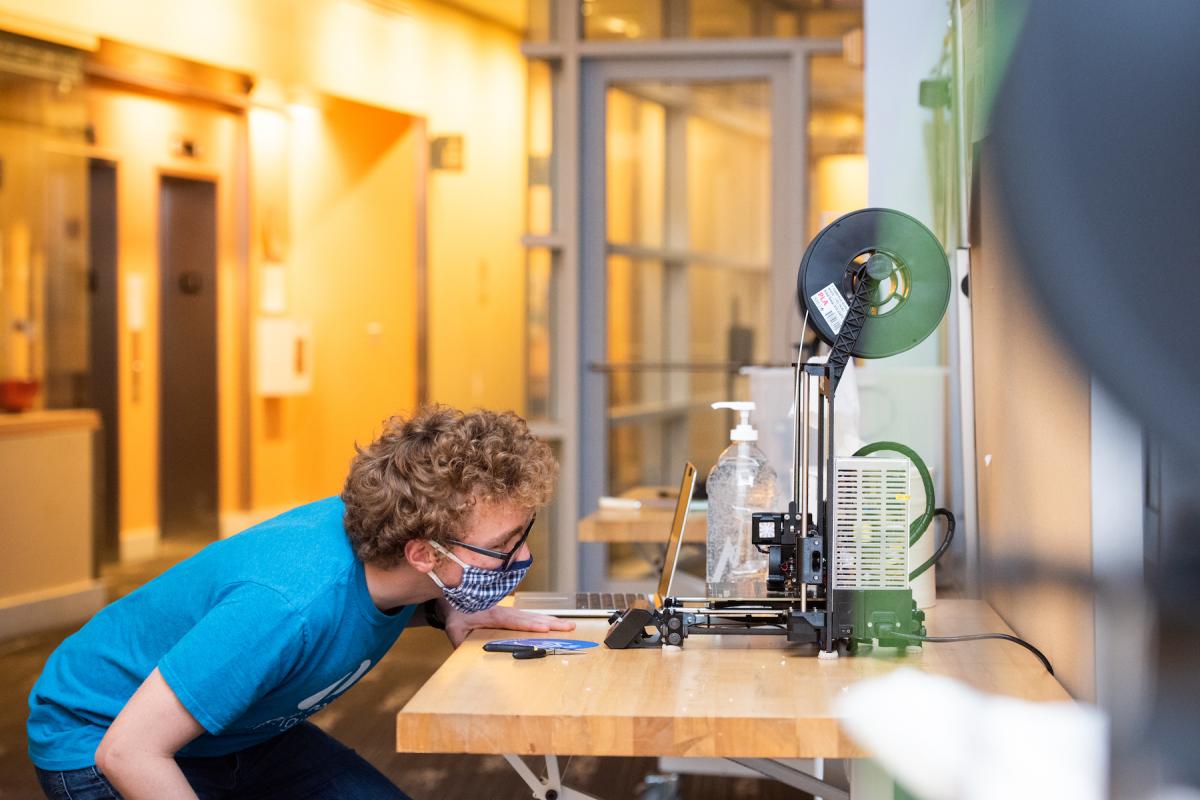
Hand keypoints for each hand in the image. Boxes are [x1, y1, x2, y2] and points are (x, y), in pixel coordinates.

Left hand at [443, 605, 575, 647]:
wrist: (452, 594)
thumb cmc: (454, 612)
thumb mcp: (453, 628)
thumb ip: (459, 641)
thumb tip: (462, 653)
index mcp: (495, 616)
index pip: (517, 622)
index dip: (532, 625)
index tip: (546, 628)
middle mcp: (506, 611)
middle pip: (533, 617)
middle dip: (552, 623)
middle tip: (570, 627)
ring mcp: (509, 611)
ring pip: (534, 615)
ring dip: (551, 620)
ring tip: (568, 625)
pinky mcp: (509, 612)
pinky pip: (529, 616)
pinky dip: (543, 619)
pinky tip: (553, 623)